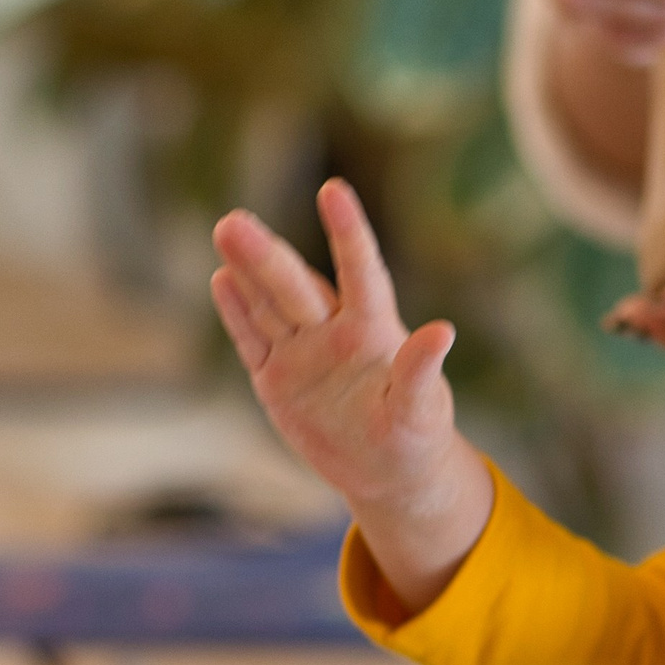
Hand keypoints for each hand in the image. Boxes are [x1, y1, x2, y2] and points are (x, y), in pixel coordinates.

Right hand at [210, 180, 493, 611]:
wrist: (389, 473)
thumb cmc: (416, 438)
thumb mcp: (420, 411)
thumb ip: (421, 372)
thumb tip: (442, 332)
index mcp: (375, 332)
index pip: (360, 272)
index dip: (348, 233)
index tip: (334, 191)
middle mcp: (335, 332)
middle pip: (297, 288)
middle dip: (266, 257)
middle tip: (233, 222)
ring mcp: (303, 354)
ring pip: (269, 304)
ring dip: (246, 270)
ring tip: (225, 229)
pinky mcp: (279, 379)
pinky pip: (254, 340)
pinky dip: (237, 313)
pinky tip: (222, 278)